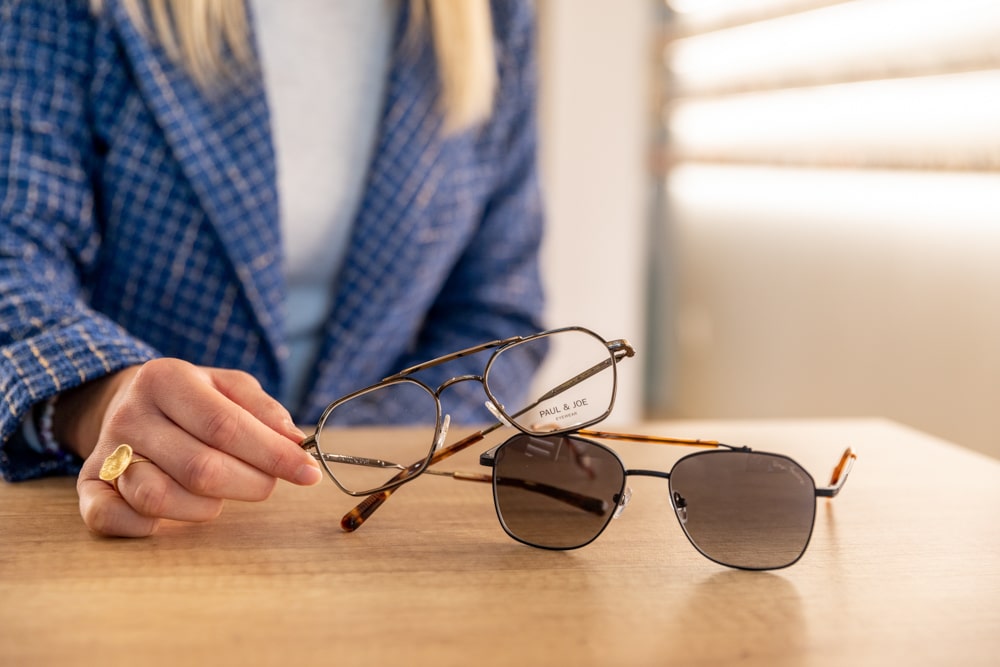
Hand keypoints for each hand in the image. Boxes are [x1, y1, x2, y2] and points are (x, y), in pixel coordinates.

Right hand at [63, 358, 320, 536]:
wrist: (127, 400)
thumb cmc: (194, 399)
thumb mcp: (230, 386)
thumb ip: (264, 410)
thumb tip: (295, 442)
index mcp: (166, 379)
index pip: (226, 426)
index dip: (272, 455)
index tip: (308, 473)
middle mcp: (130, 414)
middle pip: (200, 468)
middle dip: (249, 484)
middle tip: (267, 484)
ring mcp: (105, 451)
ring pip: (158, 498)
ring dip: (205, 507)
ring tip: (220, 492)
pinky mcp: (88, 485)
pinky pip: (110, 518)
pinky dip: (145, 526)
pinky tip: (174, 515)